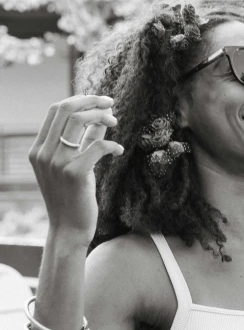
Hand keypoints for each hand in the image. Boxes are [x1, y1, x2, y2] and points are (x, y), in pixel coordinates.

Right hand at [29, 94, 123, 246]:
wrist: (68, 229)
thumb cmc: (72, 197)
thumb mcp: (73, 165)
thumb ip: (84, 141)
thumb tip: (102, 118)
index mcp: (38, 149)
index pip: (56, 110)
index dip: (79, 100)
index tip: (99, 100)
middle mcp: (44, 153)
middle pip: (66, 110)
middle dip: (91, 101)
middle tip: (110, 103)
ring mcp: (57, 162)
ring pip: (80, 122)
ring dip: (101, 116)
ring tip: (115, 121)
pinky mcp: (75, 173)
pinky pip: (98, 145)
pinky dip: (112, 144)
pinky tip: (119, 150)